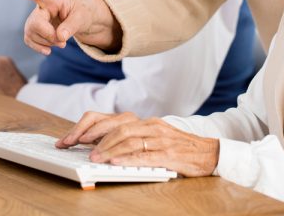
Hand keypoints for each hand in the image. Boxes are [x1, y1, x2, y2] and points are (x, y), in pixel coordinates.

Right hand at [19, 0, 121, 54]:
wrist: (77, 21)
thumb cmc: (80, 14)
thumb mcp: (81, 17)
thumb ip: (72, 25)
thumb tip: (60, 37)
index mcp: (54, 0)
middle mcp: (41, 8)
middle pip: (35, 22)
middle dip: (49, 35)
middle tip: (63, 42)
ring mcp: (35, 19)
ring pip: (32, 33)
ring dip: (47, 42)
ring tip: (61, 42)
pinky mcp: (32, 30)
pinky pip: (29, 40)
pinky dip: (39, 48)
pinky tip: (48, 50)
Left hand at [57, 111, 218, 177]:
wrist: (209, 152)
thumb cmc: (180, 148)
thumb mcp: (156, 138)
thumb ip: (135, 139)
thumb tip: (105, 146)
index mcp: (147, 122)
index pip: (114, 121)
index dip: (93, 128)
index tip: (74, 137)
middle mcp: (152, 126)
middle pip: (119, 128)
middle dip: (95, 138)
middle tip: (78, 147)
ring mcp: (161, 139)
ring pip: (129, 140)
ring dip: (108, 149)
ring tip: (93, 157)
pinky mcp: (168, 153)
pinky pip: (145, 155)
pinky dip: (128, 159)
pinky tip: (116, 162)